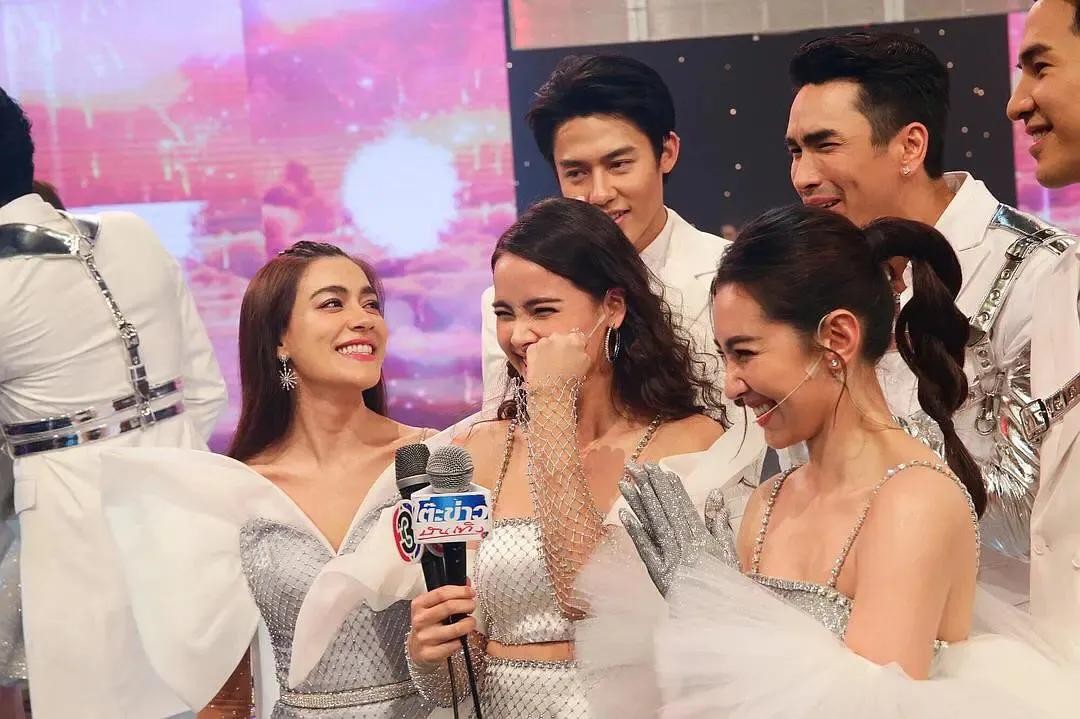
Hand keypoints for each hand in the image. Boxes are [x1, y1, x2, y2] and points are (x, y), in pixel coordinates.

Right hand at [407, 585, 476, 666]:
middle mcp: (420, 620)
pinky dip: (462, 640)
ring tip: (471, 622)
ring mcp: (424, 637)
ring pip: (455, 628)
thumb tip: (467, 582)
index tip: (471, 592)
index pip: (442, 593)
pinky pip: (454, 645)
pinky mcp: (430, 653)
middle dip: (467, 604)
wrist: (416, 649)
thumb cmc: (428, 625)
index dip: (460, 591)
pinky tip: (461, 637)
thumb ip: (449, 594)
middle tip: (472, 606)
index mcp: (419, 604)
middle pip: (449, 607)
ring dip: (469, 623)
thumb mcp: (432, 607)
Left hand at [524, 332, 589, 384]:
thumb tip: (581, 348)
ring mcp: (544, 342)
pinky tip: (541, 366)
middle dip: (561, 346)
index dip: (576, 346)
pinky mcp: (532, 348)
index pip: (578, 337)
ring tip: (550, 365)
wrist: (551, 392)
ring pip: (547, 342)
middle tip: (561, 360)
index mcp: (576, 340)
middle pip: (561, 338)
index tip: (573, 353)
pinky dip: (537, 355)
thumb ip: (584, 351)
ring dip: (548, 350)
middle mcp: (559, 337)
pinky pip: (535, 348)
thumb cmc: (570, 381)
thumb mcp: (586, 364)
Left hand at [619, 463, 738, 596]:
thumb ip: (719, 522)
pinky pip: (644, 549)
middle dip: (651, 486)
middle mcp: (684, 545)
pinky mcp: (658, 573)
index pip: (683, 506)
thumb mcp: (727, 551)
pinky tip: (623, 514)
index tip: (660, 469)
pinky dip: (634, 531)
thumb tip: (716, 492)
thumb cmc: (723, 583)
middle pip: (665, 510)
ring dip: (638, 502)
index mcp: (702, 539)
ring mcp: (669, 559)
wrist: (717, 618)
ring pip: (652, 524)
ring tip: (625, 482)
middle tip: (637, 466)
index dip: (671, 487)